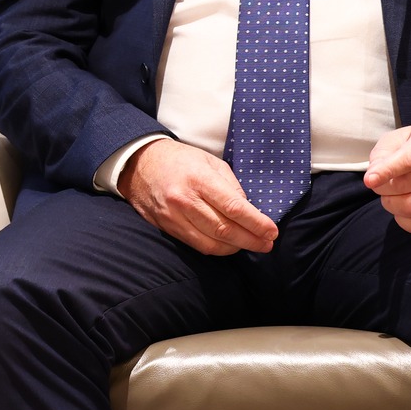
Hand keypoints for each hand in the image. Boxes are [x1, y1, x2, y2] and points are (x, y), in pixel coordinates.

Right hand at [117, 138, 278, 254]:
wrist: (139, 164)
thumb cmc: (179, 160)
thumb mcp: (210, 162)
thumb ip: (231, 186)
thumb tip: (251, 211)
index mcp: (199, 178)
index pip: (234, 208)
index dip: (256, 223)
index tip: (271, 231)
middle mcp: (184, 200)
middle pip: (225, 229)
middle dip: (251, 240)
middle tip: (267, 244)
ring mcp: (173, 216)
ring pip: (211, 243)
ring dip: (235, 248)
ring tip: (250, 245)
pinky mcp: (167, 227)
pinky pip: (197, 245)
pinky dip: (217, 248)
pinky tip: (228, 244)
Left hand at [364, 123, 410, 234]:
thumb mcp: (398, 138)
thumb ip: (382, 154)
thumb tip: (373, 178)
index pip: (410, 159)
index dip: (387, 171)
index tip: (369, 181)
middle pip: (404, 186)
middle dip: (382, 187)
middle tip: (380, 183)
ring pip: (409, 208)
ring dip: (390, 203)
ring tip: (391, 194)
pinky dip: (402, 219)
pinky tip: (403, 205)